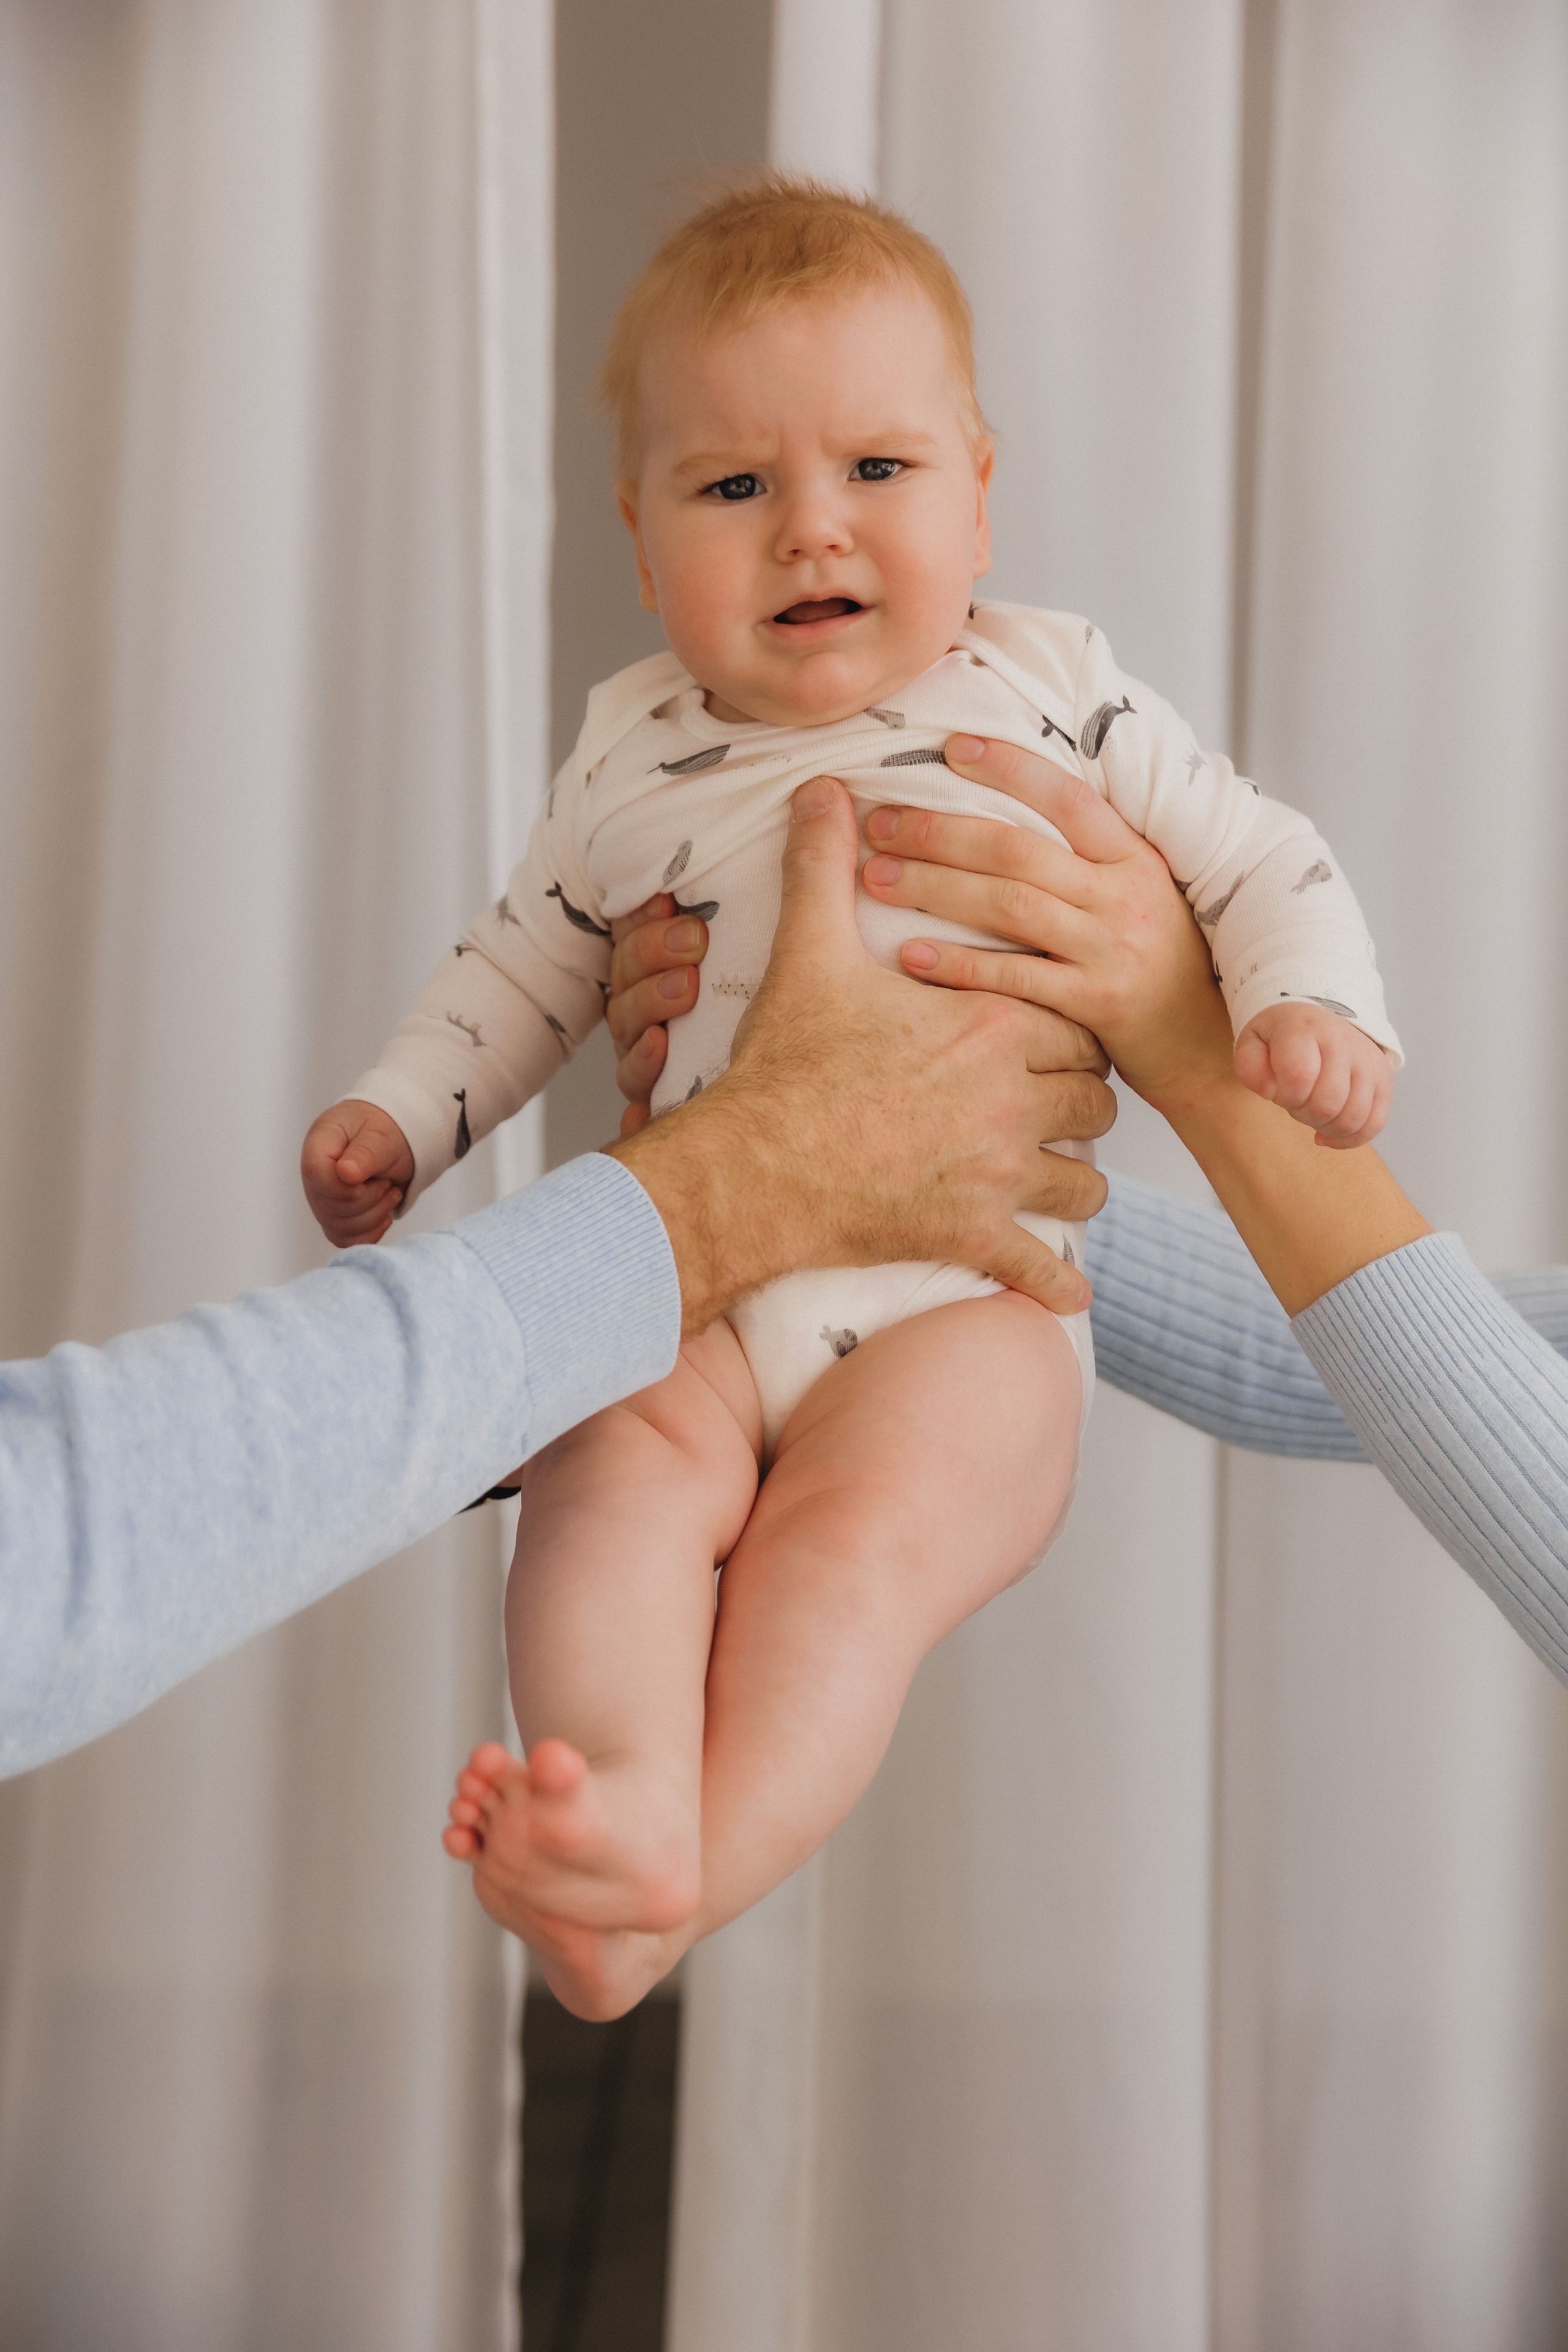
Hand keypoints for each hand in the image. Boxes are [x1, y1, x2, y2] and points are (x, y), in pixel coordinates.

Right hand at [301, 1098, 415, 1246]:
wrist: (393, 1142)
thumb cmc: (385, 1131)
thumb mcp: (382, 1135)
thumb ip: (365, 1153)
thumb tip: (346, 1173)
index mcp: (320, 1143)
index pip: (314, 1173)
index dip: (342, 1187)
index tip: (365, 1182)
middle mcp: (315, 1175)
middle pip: (329, 1207)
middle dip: (368, 1199)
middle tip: (386, 1180)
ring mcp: (322, 1199)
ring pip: (339, 1227)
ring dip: (374, 1214)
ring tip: (389, 1191)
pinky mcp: (335, 1218)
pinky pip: (346, 1240)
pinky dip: (370, 1232)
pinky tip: (383, 1214)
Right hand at [607, 776, 1114, 1329]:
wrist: (749, 1167)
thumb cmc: (782, 1065)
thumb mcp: (806, 954)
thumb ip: (823, 869)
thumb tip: (824, 790)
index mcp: (986, 1025)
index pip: (1071, 1020)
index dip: (1068, 1027)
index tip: (1054, 1035)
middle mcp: (1007, 1099)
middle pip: (1092, 1097)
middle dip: (1081, 1100)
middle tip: (1061, 1102)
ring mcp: (994, 1173)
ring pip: (1084, 1180)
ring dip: (1076, 1179)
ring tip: (1060, 1176)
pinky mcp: (970, 1235)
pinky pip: (1039, 1267)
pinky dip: (1056, 1282)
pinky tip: (1067, 1289)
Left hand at [857, 733, 1226, 1105]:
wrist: (1208, 1050)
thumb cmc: (1160, 968)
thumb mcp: (1143, 896)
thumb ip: (1091, 858)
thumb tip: (1018, 807)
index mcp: (1134, 858)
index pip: (1068, 796)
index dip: (1010, 767)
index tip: (952, 747)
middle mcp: (1125, 896)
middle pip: (1019, 849)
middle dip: (941, 832)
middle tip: (879, 824)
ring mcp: (1112, 950)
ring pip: (1011, 906)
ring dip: (936, 887)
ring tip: (877, 877)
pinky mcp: (1097, 1005)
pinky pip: (1017, 977)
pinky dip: (959, 964)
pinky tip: (911, 953)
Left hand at [1234, 1003, 1390, 1148]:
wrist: (1318, 1019)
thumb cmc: (1280, 1038)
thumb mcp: (1252, 1043)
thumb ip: (1250, 1067)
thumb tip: (1272, 1092)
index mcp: (1305, 1029)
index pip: (1299, 1076)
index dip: (1284, 1096)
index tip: (1277, 1091)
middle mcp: (1343, 1041)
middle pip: (1327, 1103)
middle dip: (1302, 1113)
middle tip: (1294, 1101)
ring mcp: (1368, 1061)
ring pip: (1352, 1117)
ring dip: (1325, 1126)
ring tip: (1310, 1111)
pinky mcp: (1383, 1079)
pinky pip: (1374, 1123)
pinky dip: (1349, 1138)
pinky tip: (1326, 1133)